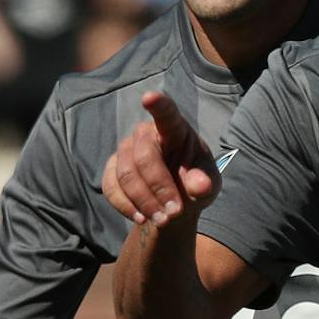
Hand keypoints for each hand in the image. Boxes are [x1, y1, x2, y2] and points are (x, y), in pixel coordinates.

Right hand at [100, 92, 217, 225]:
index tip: (149, 97)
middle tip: (174, 213)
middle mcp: (146, 134)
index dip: (158, 105)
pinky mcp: (111, 169)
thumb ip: (204, 181)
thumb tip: (200, 186)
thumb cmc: (195, 182)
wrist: (174, 202)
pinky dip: (126, 207)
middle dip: (159, 189)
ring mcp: (125, 150)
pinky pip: (111, 188)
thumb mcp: (208, 184)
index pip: (166, 113)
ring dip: (144, 202)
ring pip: (126, 176)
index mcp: (174, 129)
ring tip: (163, 220)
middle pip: (144, 158)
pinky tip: (142, 219)